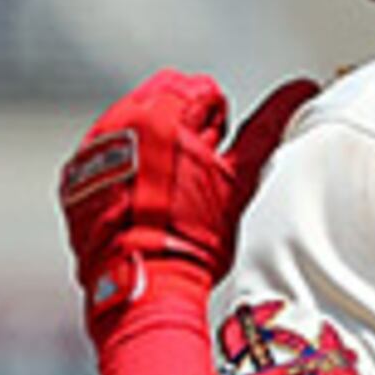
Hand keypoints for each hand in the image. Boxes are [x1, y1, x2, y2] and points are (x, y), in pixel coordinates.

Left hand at [58, 71, 311, 334]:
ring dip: (151, 148)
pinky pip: (104, 155)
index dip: (217, 129)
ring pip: (132, 125)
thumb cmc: (194, 238)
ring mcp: (92, 147)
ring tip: (163, 192)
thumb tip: (299, 90)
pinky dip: (122, 171)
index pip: (203, 92)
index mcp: (161, 112)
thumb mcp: (238, 180)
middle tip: (191, 178)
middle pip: (163, 101)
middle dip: (182, 130)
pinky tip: (138, 201)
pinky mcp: (75, 175)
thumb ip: (267, 128)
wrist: (145, 285)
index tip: (213, 163)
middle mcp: (119, 120)